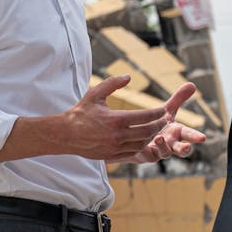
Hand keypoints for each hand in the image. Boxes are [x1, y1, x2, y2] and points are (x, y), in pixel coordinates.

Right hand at [0, 75, 169, 162]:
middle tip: (165, 120)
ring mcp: (116, 147)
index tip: (163, 110)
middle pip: (148, 131)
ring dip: (152, 136)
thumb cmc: (81, 112)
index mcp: (115, 119)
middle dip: (159, 125)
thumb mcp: (95, 94)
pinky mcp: (113, 156)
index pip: (145, 116)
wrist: (66, 134)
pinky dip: (141, 145)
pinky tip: (144, 139)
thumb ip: (112, 84)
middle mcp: (117, 135)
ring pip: (142, 143)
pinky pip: (133, 152)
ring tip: (155, 129)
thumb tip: (129, 76)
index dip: (157, 113)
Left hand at [130, 83, 207, 163]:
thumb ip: (179, 99)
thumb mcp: (167, 111)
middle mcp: (171, 144)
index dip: (195, 137)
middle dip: (184, 148)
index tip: (202, 138)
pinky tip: (142, 144)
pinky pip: (147, 154)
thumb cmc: (158, 125)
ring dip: (163, 147)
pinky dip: (146, 149)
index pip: (189, 135)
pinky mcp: (146, 155)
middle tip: (186, 147)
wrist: (140, 141)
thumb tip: (193, 84)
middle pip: (181, 149)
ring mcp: (160, 152)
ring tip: (159, 138)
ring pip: (165, 153)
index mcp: (178, 133)